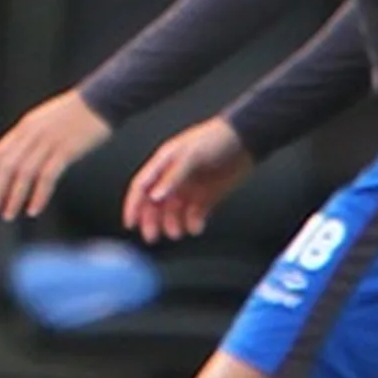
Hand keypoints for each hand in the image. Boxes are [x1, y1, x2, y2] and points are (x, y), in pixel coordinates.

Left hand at [0, 88, 109, 220]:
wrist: (102, 100)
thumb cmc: (76, 113)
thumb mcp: (45, 121)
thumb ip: (30, 137)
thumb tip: (18, 158)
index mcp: (25, 126)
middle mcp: (32, 133)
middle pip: (7, 166)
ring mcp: (48, 141)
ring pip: (23, 173)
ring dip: (13, 197)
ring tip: (8, 215)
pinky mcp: (66, 150)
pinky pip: (47, 176)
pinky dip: (38, 195)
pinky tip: (34, 210)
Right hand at [125, 119, 254, 242]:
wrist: (246, 140)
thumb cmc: (215, 140)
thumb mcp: (191, 156)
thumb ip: (172, 177)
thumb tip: (155, 197)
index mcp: (164, 164)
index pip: (142, 187)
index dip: (133, 206)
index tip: (131, 224)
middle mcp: (173, 178)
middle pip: (154, 204)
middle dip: (151, 221)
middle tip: (152, 237)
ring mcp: (190, 188)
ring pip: (173, 213)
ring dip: (171, 225)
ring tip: (177, 233)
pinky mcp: (207, 197)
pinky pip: (194, 216)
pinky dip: (192, 224)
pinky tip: (196, 228)